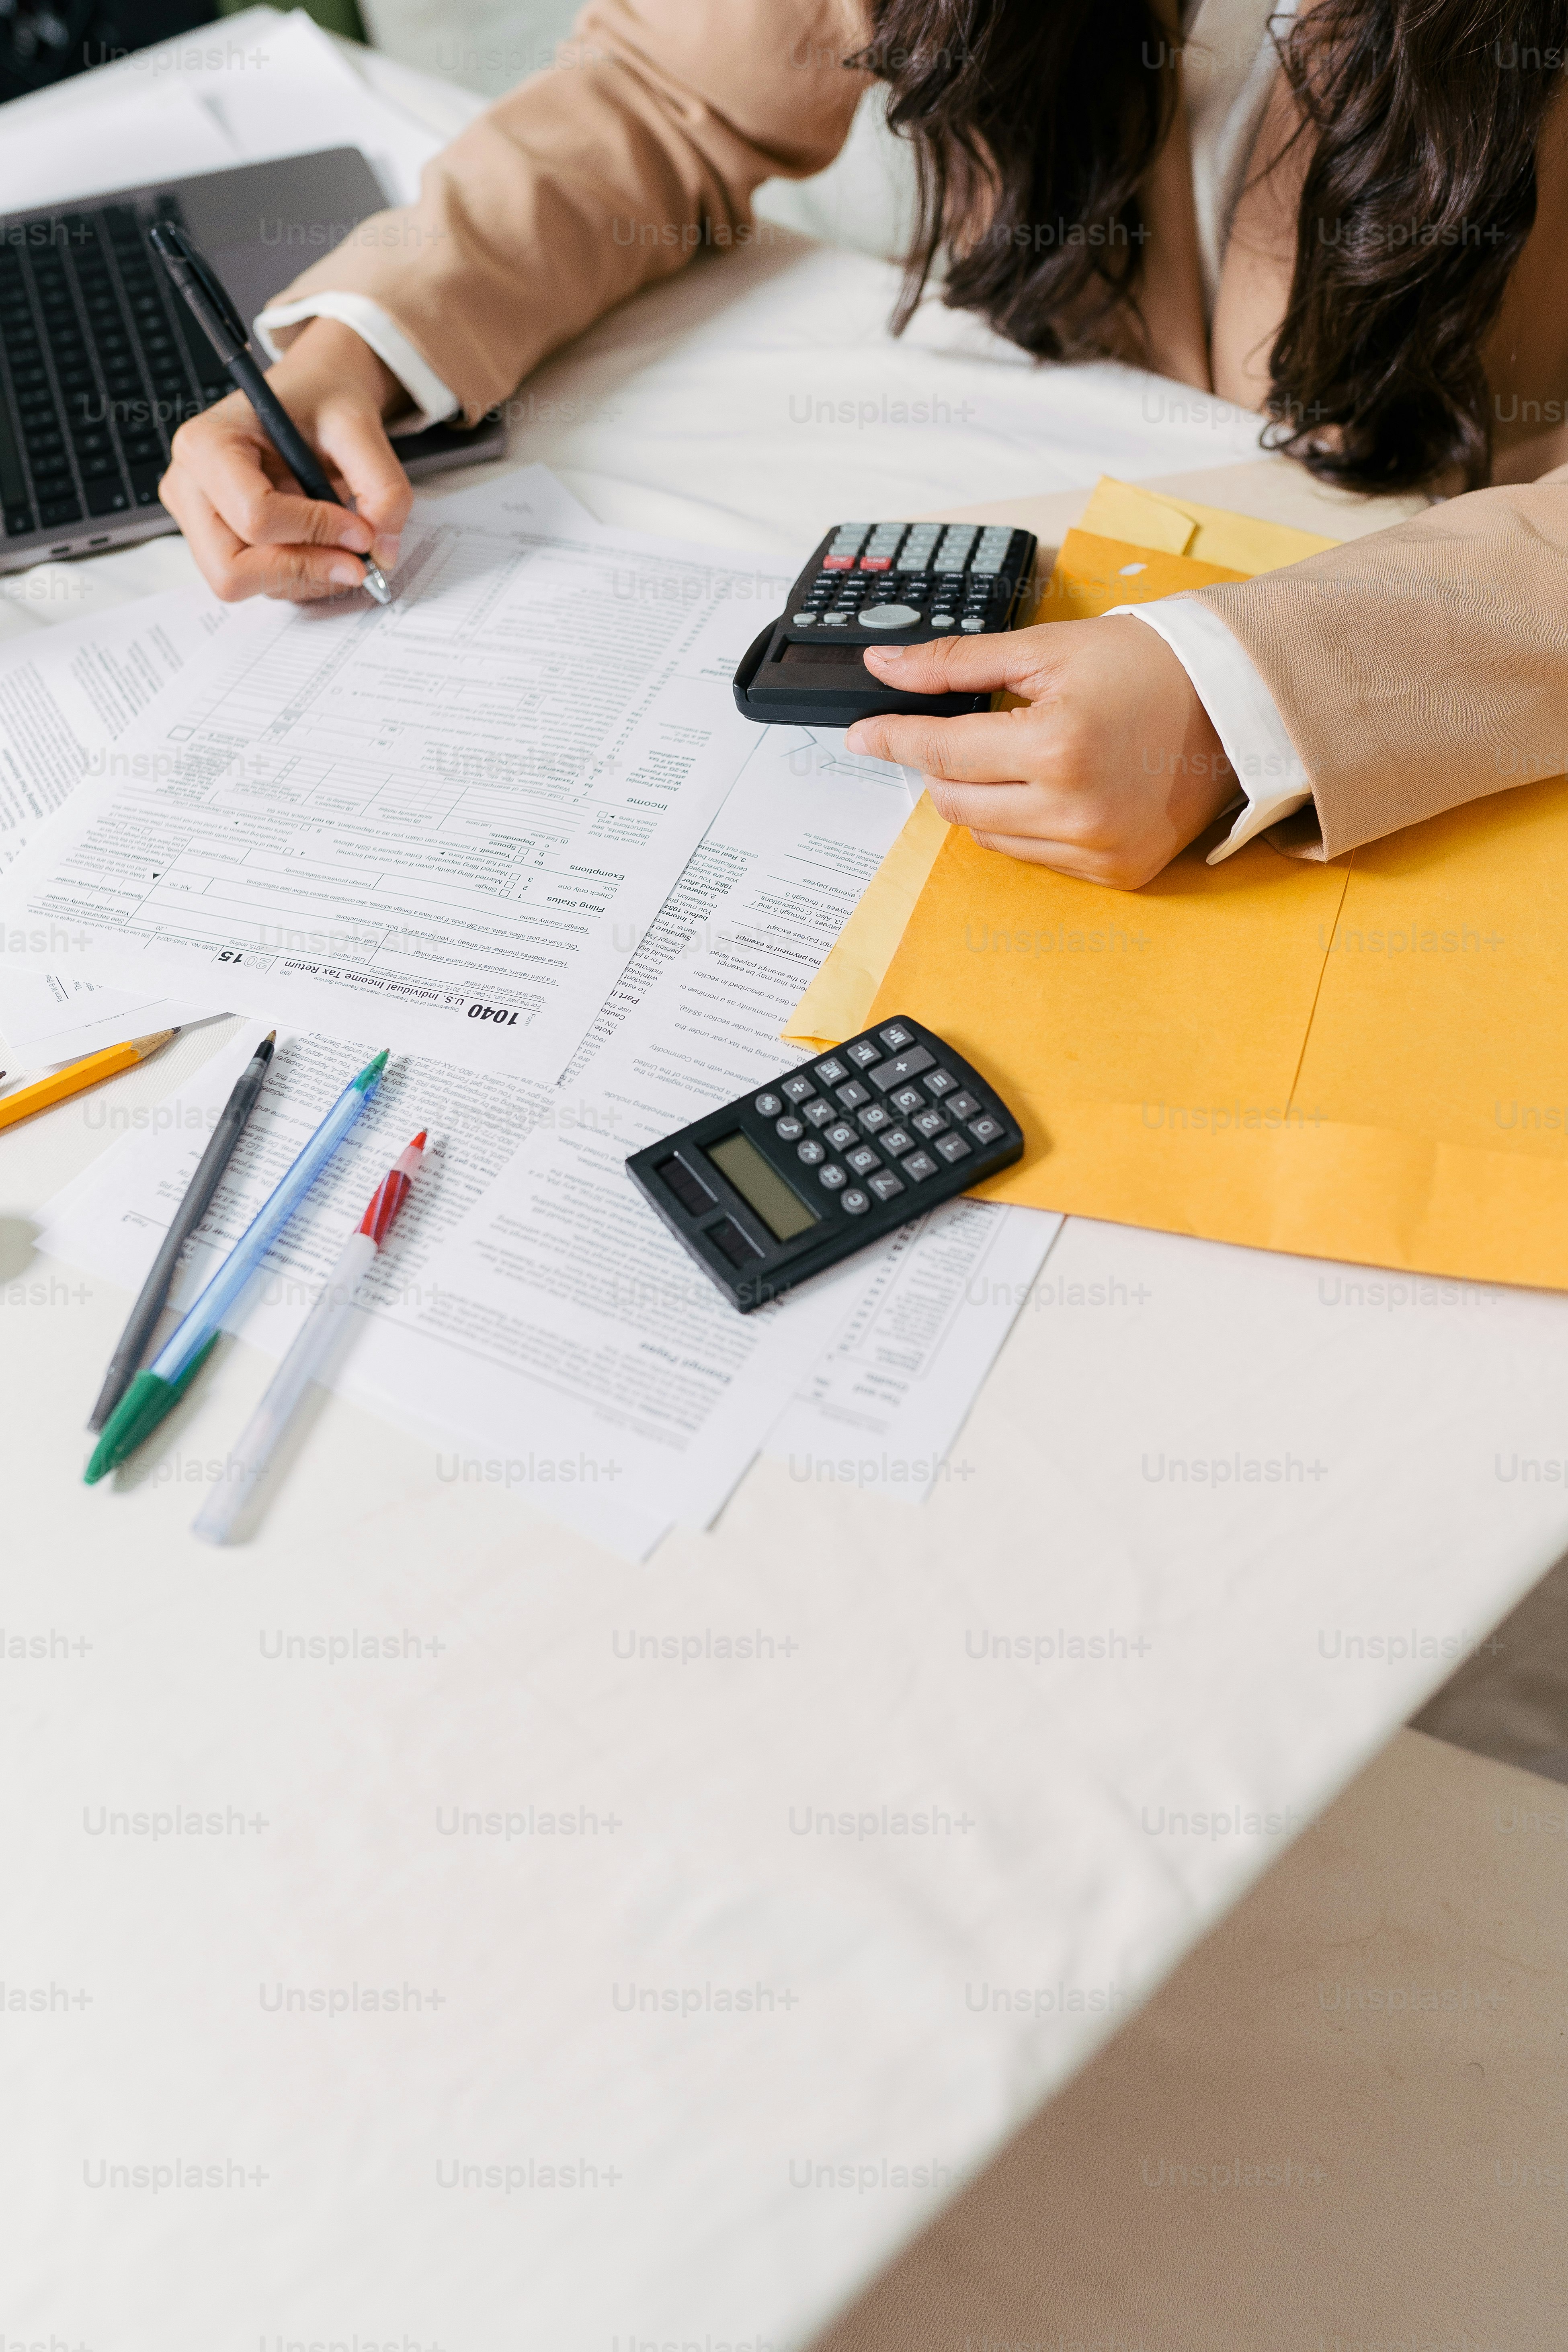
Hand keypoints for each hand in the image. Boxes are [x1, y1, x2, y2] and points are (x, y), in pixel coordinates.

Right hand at [159, 317, 414, 602]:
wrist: (314, 397)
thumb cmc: (322, 402)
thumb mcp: (360, 426)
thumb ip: (382, 487)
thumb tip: (382, 553)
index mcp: (207, 445)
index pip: (255, 517)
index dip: (317, 533)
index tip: (363, 531)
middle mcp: (188, 486)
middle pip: (232, 570)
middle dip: (303, 571)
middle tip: (356, 563)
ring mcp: (197, 520)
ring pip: (248, 585)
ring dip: (308, 576)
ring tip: (343, 544)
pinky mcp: (217, 542)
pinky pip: (260, 582)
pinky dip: (303, 576)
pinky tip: (326, 546)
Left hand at [845, 616, 1238, 888]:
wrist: (1234, 702)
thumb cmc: (1148, 666)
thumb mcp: (1046, 650)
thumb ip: (957, 664)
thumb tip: (884, 665)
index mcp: (1057, 747)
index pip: (940, 752)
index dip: (893, 737)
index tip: (862, 733)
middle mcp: (1076, 810)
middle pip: (954, 802)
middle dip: (947, 765)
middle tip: (974, 730)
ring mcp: (1098, 849)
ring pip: (988, 836)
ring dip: (986, 797)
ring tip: (1028, 755)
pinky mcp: (1116, 873)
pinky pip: (1035, 856)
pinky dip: (1029, 823)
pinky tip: (1061, 787)